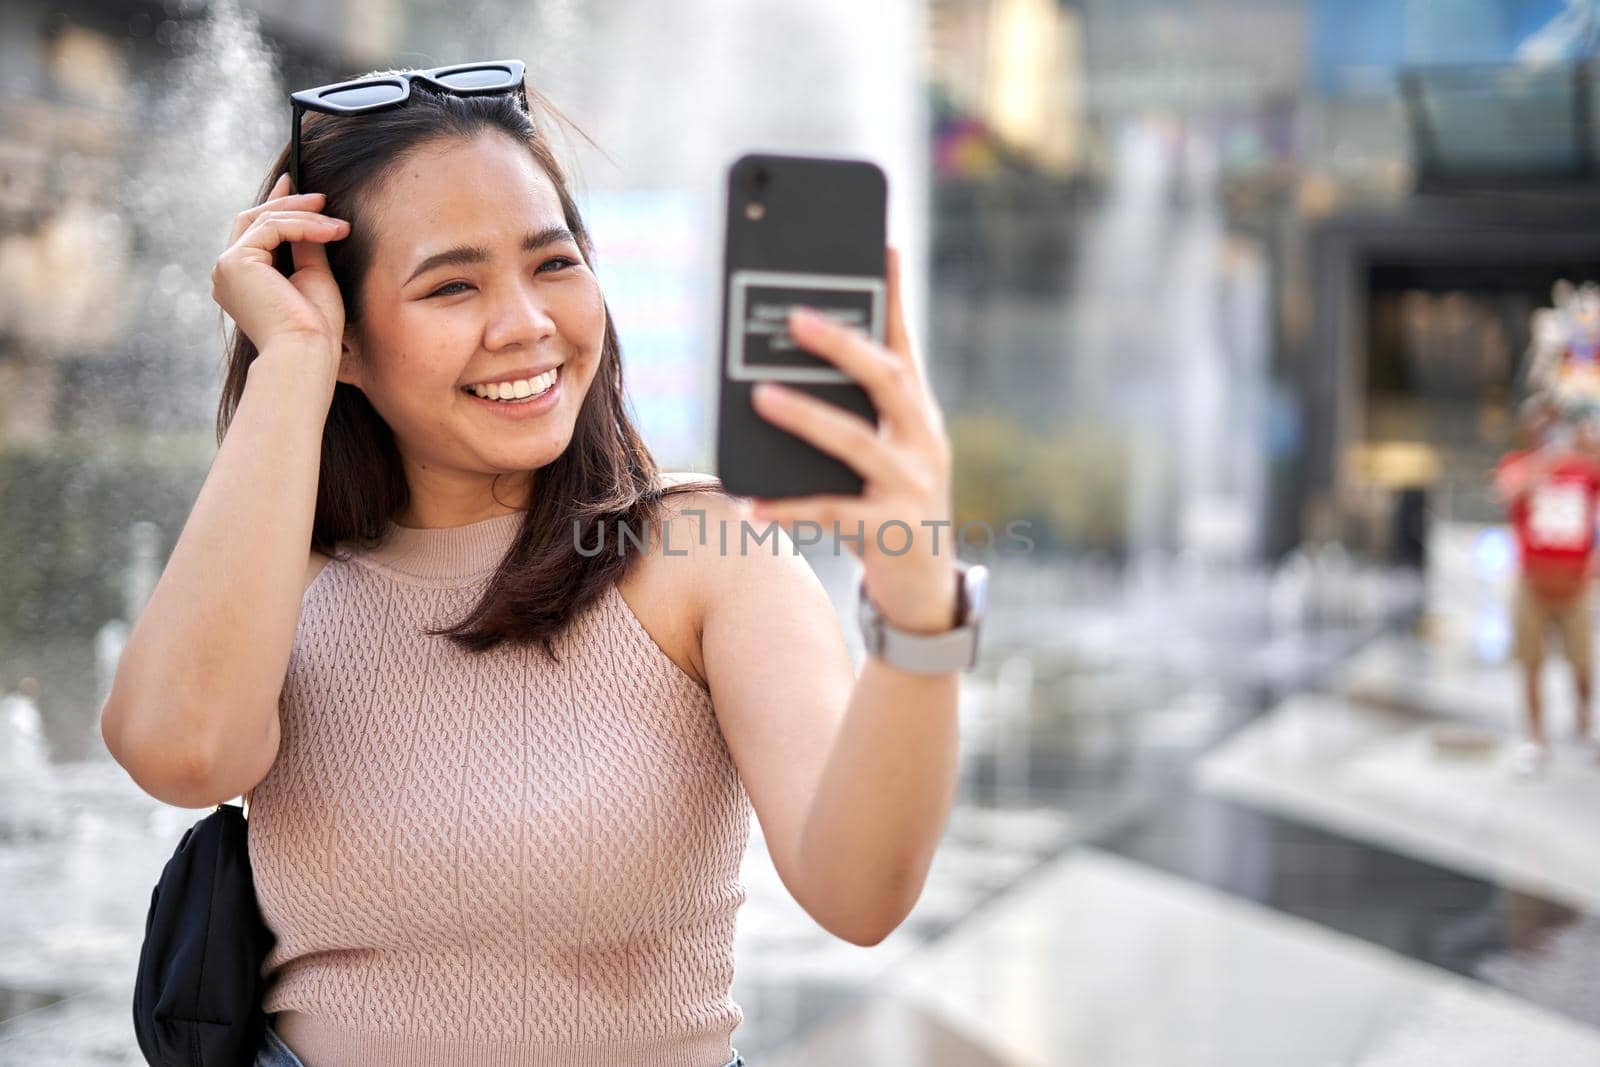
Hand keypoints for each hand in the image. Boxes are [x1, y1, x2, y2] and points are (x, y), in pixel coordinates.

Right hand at [211, 172, 349, 362]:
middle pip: (254, 220)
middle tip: (322, 197)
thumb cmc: (315, 329)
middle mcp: (227, 273)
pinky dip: (303, 226)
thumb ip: (306, 247)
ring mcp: (227, 267)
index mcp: (242, 281)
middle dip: (288, 203)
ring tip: (340, 225)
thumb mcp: (313, 277)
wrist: (306, 353)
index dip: (275, 204)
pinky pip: (272, 228)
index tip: (296, 184)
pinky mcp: (235, 263)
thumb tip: (311, 215)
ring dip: (305, 217)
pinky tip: (331, 231)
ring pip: (264, 221)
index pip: (255, 231)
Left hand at [740, 244, 960, 633]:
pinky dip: (788, 507)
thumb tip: (774, 373)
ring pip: (856, 443)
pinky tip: (749, 503)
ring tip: (761, 396)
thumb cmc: (890, 507)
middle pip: (886, 380)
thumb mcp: (882, 453)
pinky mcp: (889, 531)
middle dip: (842, 345)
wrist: (925, 592)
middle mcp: (922, 441)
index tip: (880, 243)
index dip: (893, 293)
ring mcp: (911, 486)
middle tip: (794, 317)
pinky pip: (831, 513)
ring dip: (807, 417)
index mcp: (917, 413)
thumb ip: (850, 414)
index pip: (904, 342)